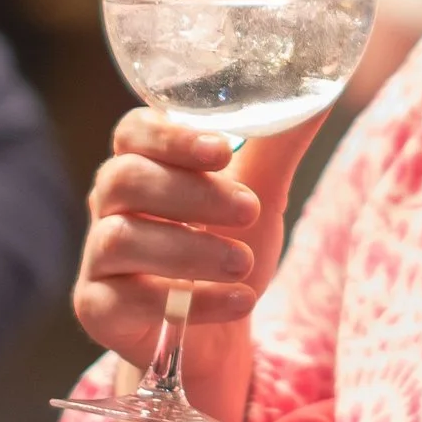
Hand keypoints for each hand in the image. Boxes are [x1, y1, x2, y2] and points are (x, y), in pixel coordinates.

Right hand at [72, 110, 316, 370]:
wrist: (221, 330)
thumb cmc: (230, 243)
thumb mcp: (259, 189)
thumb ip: (278, 142)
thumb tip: (323, 92)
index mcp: (142, 163)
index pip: (133, 132)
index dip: (171, 136)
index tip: (221, 149)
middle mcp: (109, 205)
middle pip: (124, 179)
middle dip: (191, 193)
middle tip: (250, 209)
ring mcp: (97, 258)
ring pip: (120, 239)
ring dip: (189, 249)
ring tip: (244, 262)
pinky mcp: (99, 309)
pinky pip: (129, 300)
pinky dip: (193, 300)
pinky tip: (240, 301)